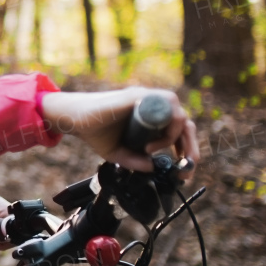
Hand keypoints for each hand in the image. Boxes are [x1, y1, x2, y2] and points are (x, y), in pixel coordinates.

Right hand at [38, 87, 198, 180]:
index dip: (187, 146)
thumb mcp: (119, 154)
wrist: (75, 119)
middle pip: (185, 122)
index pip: (180, 128)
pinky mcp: (140, 96)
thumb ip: (136, 162)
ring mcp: (147, 99)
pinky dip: (167, 129)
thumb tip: (155, 168)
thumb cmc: (95, 131)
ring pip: (180, 115)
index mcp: (151, 117)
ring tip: (155, 151)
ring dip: (176, 138)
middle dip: (191, 146)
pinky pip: (167, 108)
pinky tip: (152, 145)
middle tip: (186, 165)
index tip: (186, 164)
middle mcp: (152, 106)